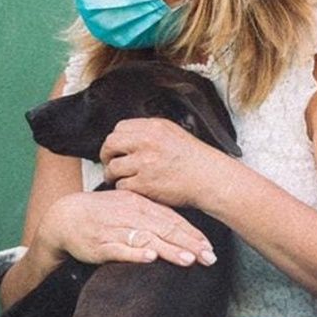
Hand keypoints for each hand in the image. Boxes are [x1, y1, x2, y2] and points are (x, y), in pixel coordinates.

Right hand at [36, 190, 216, 267]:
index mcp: (140, 204)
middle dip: (189, 244)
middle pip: (164, 229)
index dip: (192, 234)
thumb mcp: (129, 206)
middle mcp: (130, 215)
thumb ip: (153, 215)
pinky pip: (119, 249)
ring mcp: (115, 229)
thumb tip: (180, 227)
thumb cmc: (102, 213)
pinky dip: (135, 253)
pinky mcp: (100, 245)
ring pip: (146, 239)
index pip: (171, 219)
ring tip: (188, 259)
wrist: (65, 216)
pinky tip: (150, 257)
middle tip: (209, 257)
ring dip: (168, 249)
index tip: (209, 247)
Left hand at [100, 118, 228, 207]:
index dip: (115, 140)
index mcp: (154, 127)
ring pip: (113, 167)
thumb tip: (129, 136)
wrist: (209, 179)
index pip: (120, 128)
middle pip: (110, 144)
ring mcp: (145, 163)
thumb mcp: (174, 133)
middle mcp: (147, 142)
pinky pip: (122, 185)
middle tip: (109, 162)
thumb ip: (150, 132)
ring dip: (113, 174)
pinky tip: (134, 187)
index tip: (116, 148)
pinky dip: (125, 188)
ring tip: (121, 178)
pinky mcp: (144, 184)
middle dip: (106, 155)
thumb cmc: (195, 160)